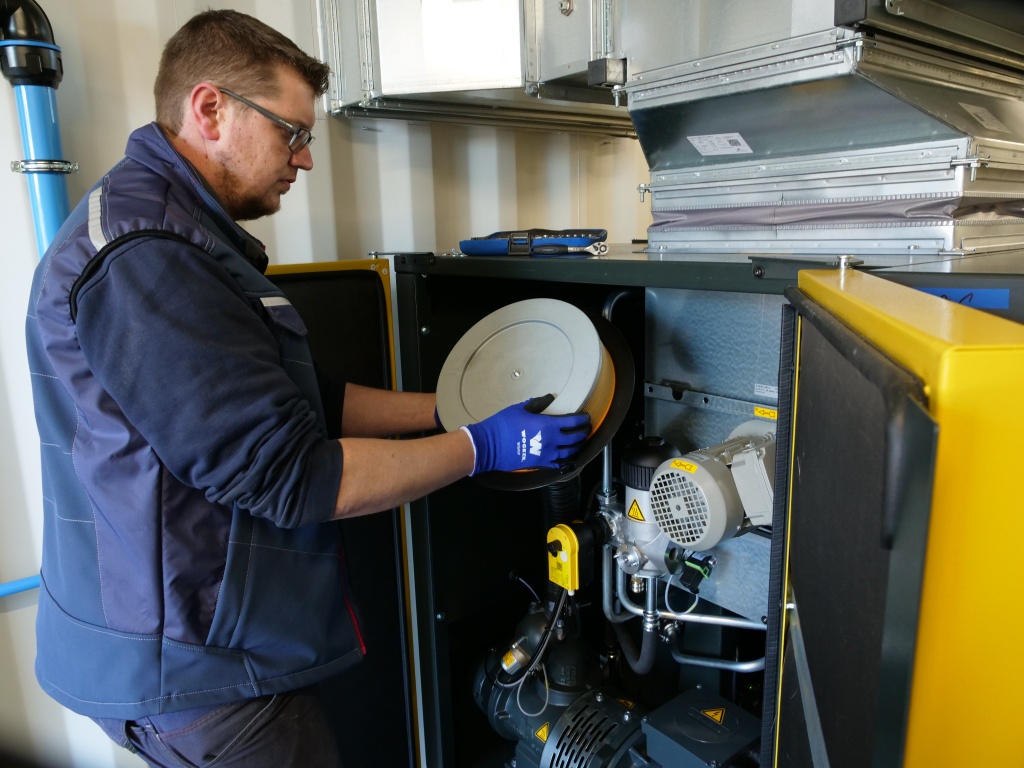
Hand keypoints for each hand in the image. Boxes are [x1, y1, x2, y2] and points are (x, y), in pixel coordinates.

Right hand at [462, 394, 590, 474]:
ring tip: (580, 442)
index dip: (582, 419)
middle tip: (587, 428)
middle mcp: (552, 441)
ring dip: (577, 446)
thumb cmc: (504, 424)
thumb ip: (538, 403)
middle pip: (575, 438)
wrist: (490, 445)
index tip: (587, 417)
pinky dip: (567, 460)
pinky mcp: (540, 463)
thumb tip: (550, 397)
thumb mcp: (521, 409)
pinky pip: (559, 464)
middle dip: (584, 432)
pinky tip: (569, 457)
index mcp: (548, 425)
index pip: (573, 422)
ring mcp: (547, 454)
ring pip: (570, 452)